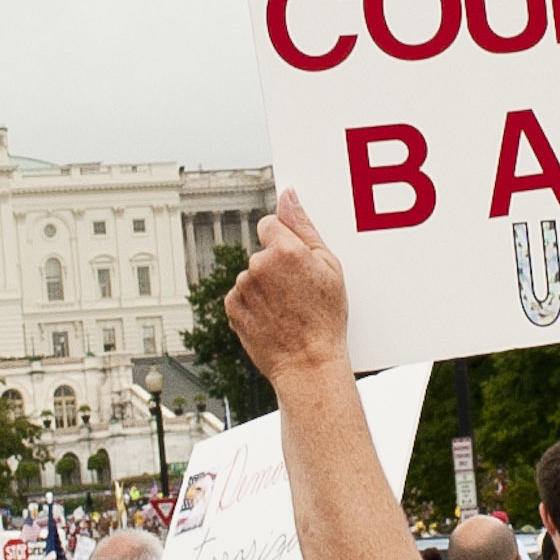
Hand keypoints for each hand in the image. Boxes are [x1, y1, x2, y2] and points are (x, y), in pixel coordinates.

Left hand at [225, 189, 352, 378]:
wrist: (307, 364)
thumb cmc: (325, 318)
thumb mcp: (329, 267)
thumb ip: (304, 227)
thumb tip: (288, 195)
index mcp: (284, 250)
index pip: (269, 223)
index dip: (283, 241)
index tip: (295, 260)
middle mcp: (258, 265)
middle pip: (261, 252)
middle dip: (276, 266)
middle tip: (298, 292)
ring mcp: (242, 287)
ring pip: (251, 275)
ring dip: (264, 286)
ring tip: (287, 309)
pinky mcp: (231, 307)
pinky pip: (241, 295)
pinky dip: (253, 304)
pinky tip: (273, 318)